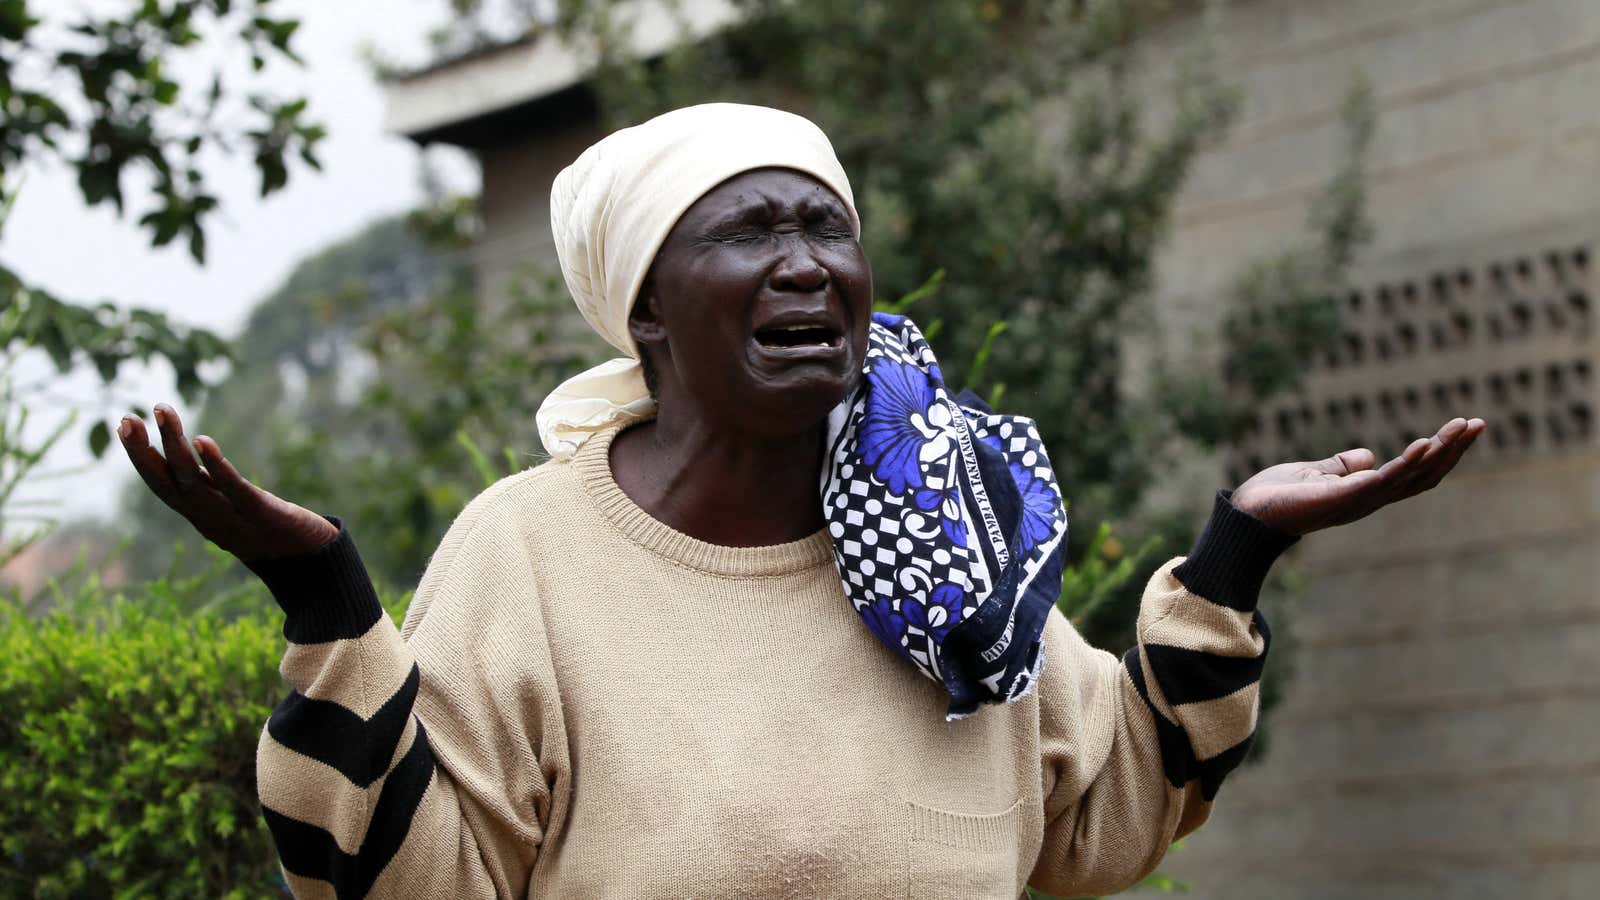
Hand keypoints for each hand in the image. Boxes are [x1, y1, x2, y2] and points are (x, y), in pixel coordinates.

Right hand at [118, 402, 339, 562]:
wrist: (309, 563)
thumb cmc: (269, 531)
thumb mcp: (232, 508)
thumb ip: (213, 486)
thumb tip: (195, 452)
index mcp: (199, 513)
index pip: (161, 484)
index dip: (140, 457)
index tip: (124, 424)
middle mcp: (208, 517)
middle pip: (167, 483)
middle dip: (143, 451)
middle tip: (126, 418)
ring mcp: (231, 517)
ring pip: (193, 480)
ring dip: (174, 444)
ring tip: (161, 410)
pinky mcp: (261, 514)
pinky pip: (233, 489)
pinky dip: (215, 465)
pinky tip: (201, 440)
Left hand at [1230, 416, 1485, 535]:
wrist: (1248, 514)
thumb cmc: (1278, 495)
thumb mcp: (1317, 473)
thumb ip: (1343, 467)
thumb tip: (1368, 456)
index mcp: (1368, 492)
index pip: (1415, 473)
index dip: (1441, 453)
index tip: (1464, 427)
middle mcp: (1370, 499)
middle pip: (1424, 476)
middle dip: (1453, 451)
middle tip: (1478, 424)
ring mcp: (1360, 500)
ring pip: (1412, 476)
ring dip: (1440, 451)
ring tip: (1463, 426)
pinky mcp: (1344, 497)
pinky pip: (1384, 480)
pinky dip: (1407, 462)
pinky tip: (1425, 443)